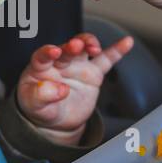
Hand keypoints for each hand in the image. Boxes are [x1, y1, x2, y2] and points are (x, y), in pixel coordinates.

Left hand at [16, 33, 133, 143]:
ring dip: (89, 43)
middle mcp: (59, 62)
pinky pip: (106, 60)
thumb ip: (41, 96)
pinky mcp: (93, 73)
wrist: (58, 120)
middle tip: (76, 45)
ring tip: (94, 48)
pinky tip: (127, 42)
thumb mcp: (34, 106)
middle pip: (66, 49)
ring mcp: (77, 66)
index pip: (42, 56)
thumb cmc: (41, 108)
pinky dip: (117, 51)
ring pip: (84, 48)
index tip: (54, 51)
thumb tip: (59, 89)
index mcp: (40, 68)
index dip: (47, 52)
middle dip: (72, 46)